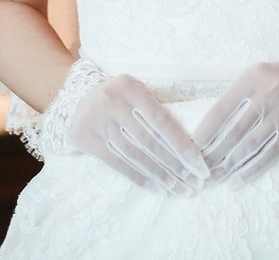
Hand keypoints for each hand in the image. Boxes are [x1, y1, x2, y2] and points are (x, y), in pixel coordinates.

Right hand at [66, 72, 211, 195]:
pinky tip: (157, 188)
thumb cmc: (119, 96)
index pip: (161, 120)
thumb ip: (156, 109)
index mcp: (130, 87)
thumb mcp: (136, 91)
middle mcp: (112, 102)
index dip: (182, 145)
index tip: (200, 166)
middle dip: (175, 165)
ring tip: (180, 190)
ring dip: (161, 176)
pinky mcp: (87, 139)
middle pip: (149, 141)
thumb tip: (191, 140)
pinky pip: (118, 163)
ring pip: (135, 155)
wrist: (77, 97)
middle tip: (195, 184)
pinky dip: (140, 178)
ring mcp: (98, 121)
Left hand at [191, 58, 278, 183]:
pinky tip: (241, 179)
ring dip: (232, 164)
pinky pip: (272, 153)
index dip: (205, 131)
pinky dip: (254, 168)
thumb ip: (238, 95)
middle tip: (201, 170)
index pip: (221, 109)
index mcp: (252, 77)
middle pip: (234, 130)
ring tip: (217, 177)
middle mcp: (268, 92)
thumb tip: (211, 126)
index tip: (192, 148)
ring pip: (251, 144)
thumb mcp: (258, 76)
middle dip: (215, 153)